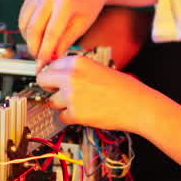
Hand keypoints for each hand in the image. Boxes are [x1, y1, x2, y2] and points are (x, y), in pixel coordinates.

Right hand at [19, 0, 108, 68]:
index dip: (45, 52)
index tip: (43, 64)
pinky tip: (36, 35)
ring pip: (24, 23)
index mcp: (65, 3)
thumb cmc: (88, 4)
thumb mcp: (82, 26)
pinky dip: (26, 29)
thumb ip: (65, 42)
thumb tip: (52, 58)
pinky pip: (23, 16)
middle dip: (34, 48)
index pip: (50, 33)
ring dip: (28, 40)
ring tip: (39, 47)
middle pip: (33, 29)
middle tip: (39, 59)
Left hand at [35, 55, 154, 130]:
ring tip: (81, 104)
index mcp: (77, 62)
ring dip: (62, 105)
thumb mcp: (97, 68)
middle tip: (60, 92)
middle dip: (50, 88)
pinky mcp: (74, 113)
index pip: (50, 65)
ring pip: (52, 101)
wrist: (137, 105)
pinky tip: (86, 113)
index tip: (53, 80)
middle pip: (43, 80)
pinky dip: (71, 118)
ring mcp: (71, 95)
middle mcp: (71, 76)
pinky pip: (62, 117)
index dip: (53, 75)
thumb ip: (76, 70)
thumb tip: (57, 76)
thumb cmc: (123, 88)